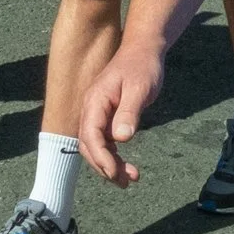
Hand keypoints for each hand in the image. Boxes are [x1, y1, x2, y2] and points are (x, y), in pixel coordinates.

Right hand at [74, 40, 166, 186]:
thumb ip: (129, 112)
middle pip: (88, 145)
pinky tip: (126, 166)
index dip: (101, 157)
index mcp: (95, 101)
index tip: (115, 172)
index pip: (90, 136)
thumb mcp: (139, 88)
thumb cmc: (142, 67)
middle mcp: (91, 109)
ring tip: (129, 179)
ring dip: (109, 164)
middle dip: (104, 166)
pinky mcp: (106, 117)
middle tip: (125, 182)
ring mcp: (97, 114)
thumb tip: (121, 138)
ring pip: (95, 146)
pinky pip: (104, 141)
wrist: (144, 51)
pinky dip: (113, 156)